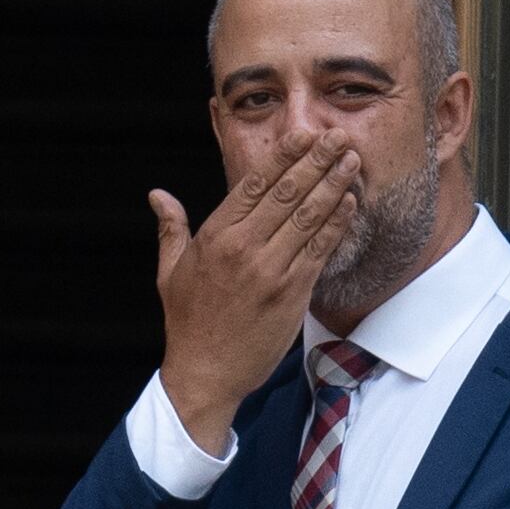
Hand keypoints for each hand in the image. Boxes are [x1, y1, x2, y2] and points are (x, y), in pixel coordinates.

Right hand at [149, 128, 365, 451]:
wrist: (206, 374)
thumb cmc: (188, 324)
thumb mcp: (169, 273)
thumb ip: (170, 229)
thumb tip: (157, 195)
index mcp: (214, 237)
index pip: (253, 184)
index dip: (283, 156)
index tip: (303, 134)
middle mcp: (243, 248)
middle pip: (287, 192)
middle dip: (316, 160)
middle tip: (338, 135)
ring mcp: (270, 270)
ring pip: (309, 216)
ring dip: (334, 184)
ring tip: (352, 160)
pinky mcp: (292, 293)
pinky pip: (320, 249)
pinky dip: (337, 223)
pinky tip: (350, 202)